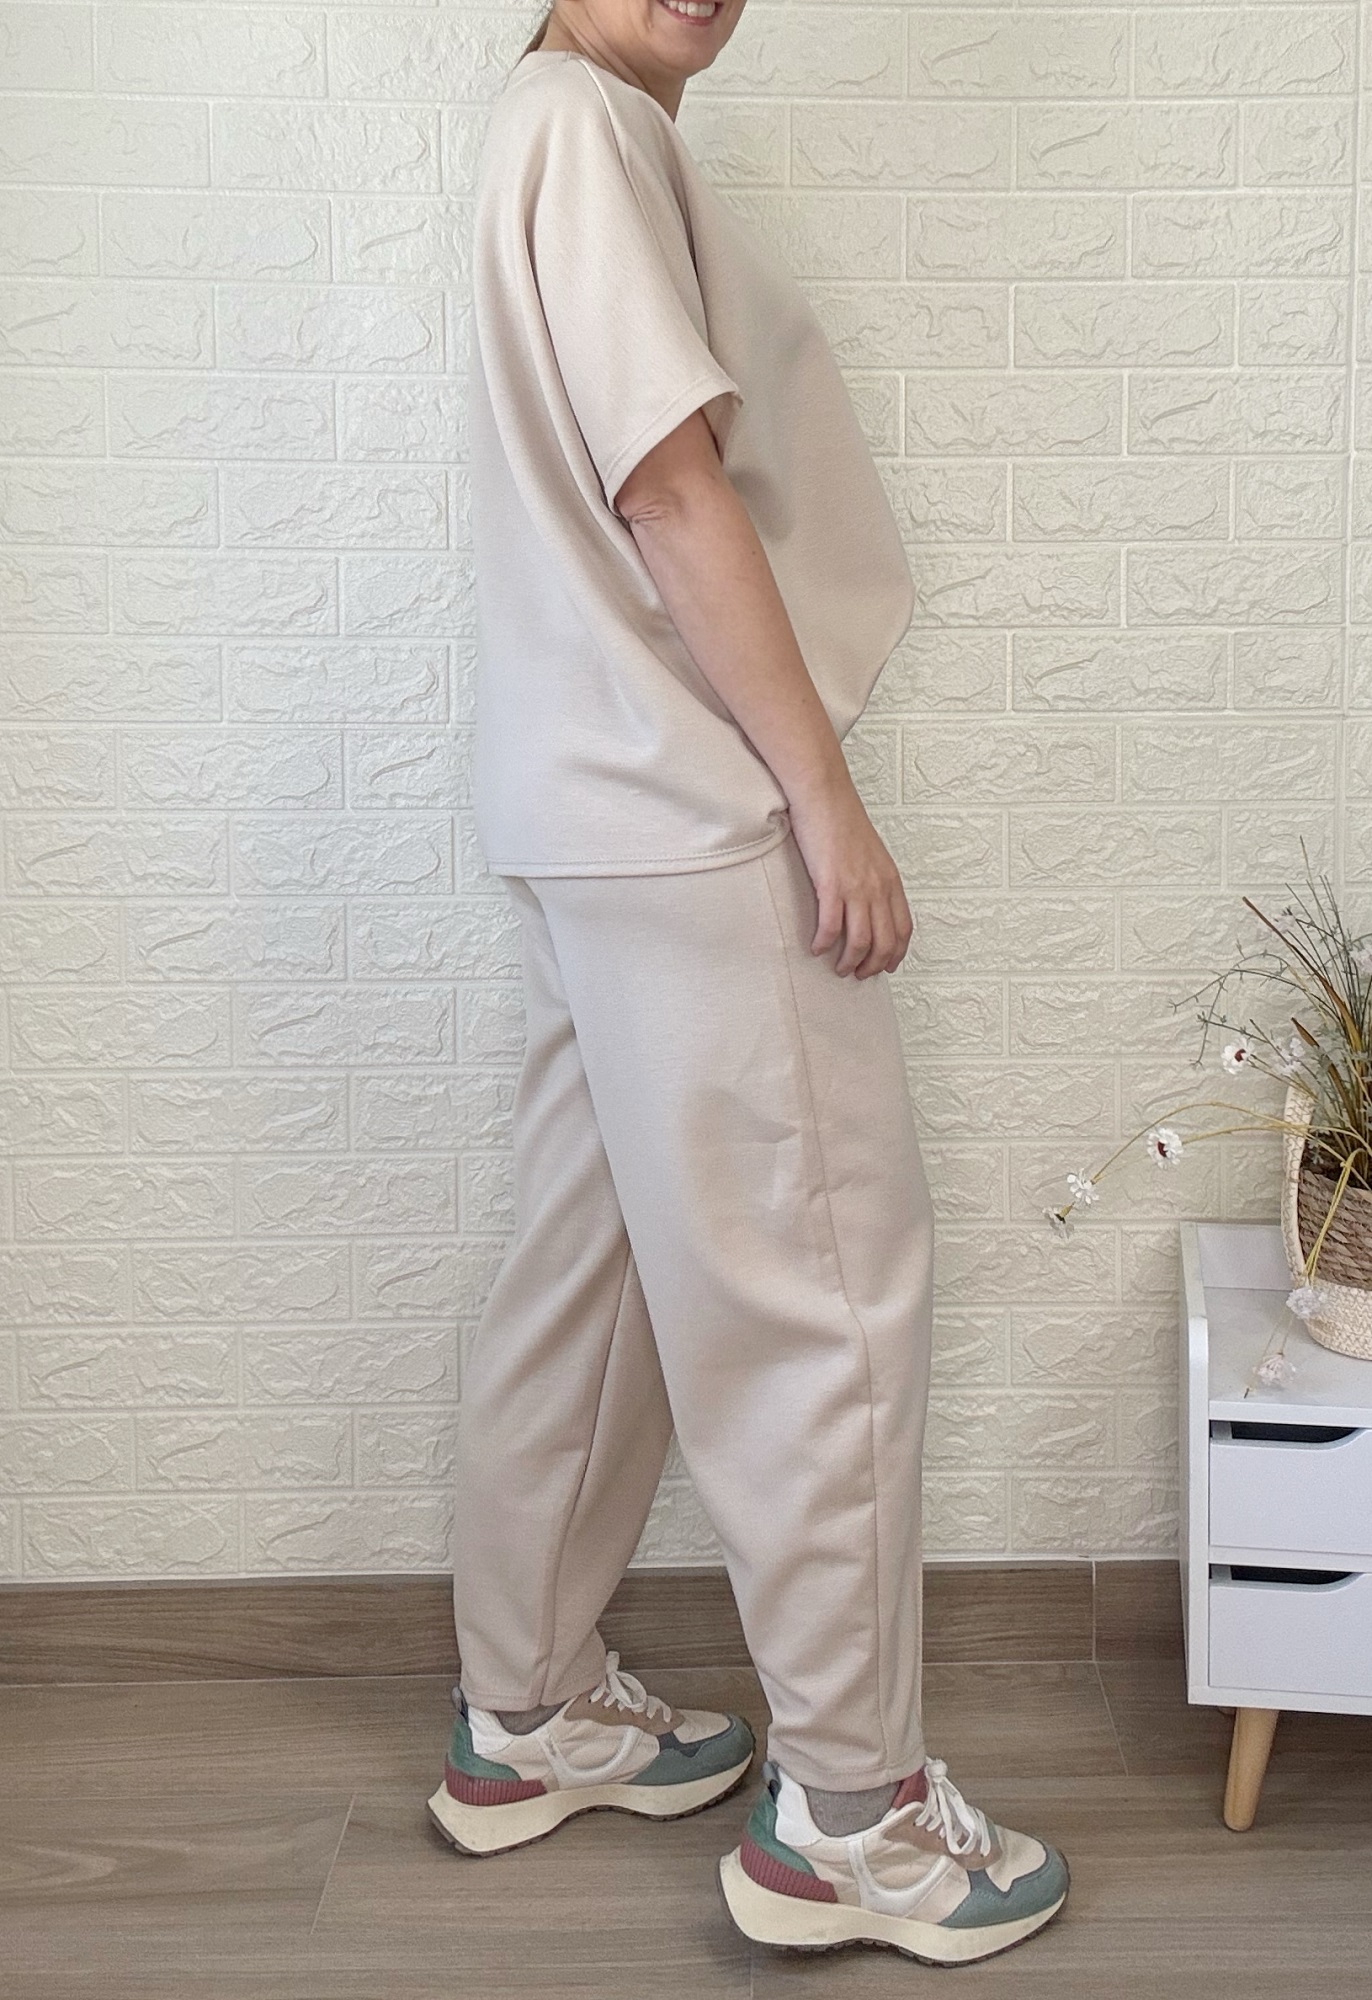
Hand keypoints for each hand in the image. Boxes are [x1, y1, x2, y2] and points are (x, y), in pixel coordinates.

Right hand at [786, 783, 913, 977]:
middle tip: (859, 975)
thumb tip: (866, 900)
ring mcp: (856, 886)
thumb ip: (872, 877)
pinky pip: (831, 926)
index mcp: (890, 879)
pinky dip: (824, 943)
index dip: (896, 954)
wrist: (824, 795)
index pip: (903, 928)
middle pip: (885, 941)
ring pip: (861, 940)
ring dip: (849, 961)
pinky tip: (815, 948)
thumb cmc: (841, 819)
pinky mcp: (831, 884)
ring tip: (839, 968)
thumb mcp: (869, 852)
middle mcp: (878, 886)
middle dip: (873, 966)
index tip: (886, 967)